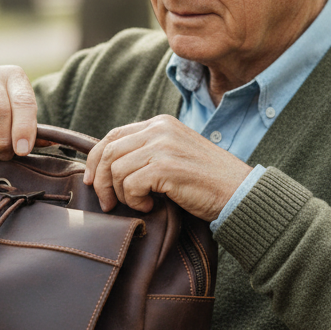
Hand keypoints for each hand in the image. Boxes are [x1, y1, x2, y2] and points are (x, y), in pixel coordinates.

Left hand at [83, 115, 252, 220]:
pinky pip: (129, 185)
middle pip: (108, 151)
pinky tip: (151, 206)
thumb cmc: (207, 182)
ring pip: (115, 169)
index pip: (113, 135)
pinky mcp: (165, 166)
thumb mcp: (174, 156)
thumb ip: (147, 153)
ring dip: (120, 194)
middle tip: (107, 203)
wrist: (239, 193)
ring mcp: (163, 146)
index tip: (92, 181)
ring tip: (140, 203)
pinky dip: (135, 200)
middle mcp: (159, 129)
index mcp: (160, 123)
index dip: (95, 159)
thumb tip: (108, 168)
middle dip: (100, 180)